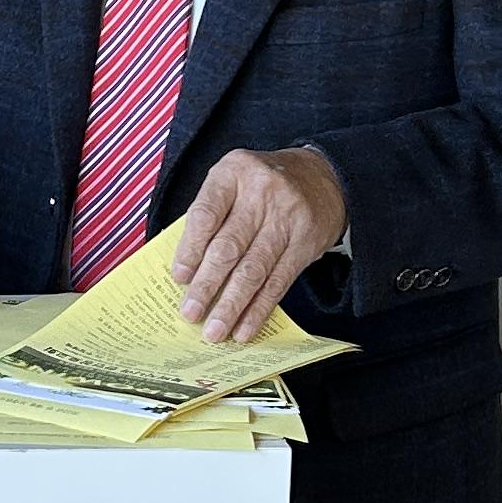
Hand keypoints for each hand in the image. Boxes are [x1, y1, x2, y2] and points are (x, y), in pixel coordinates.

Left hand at [168, 146, 346, 341]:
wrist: (321, 176)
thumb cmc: (262, 184)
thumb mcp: (233, 181)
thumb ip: (210, 216)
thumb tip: (186, 271)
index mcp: (233, 172)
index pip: (206, 214)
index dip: (190, 249)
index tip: (179, 278)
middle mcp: (261, 193)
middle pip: (229, 246)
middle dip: (207, 285)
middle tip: (191, 313)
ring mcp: (286, 218)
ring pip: (253, 269)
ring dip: (232, 305)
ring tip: (215, 330)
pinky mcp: (305, 243)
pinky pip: (278, 282)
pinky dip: (259, 309)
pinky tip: (244, 327)